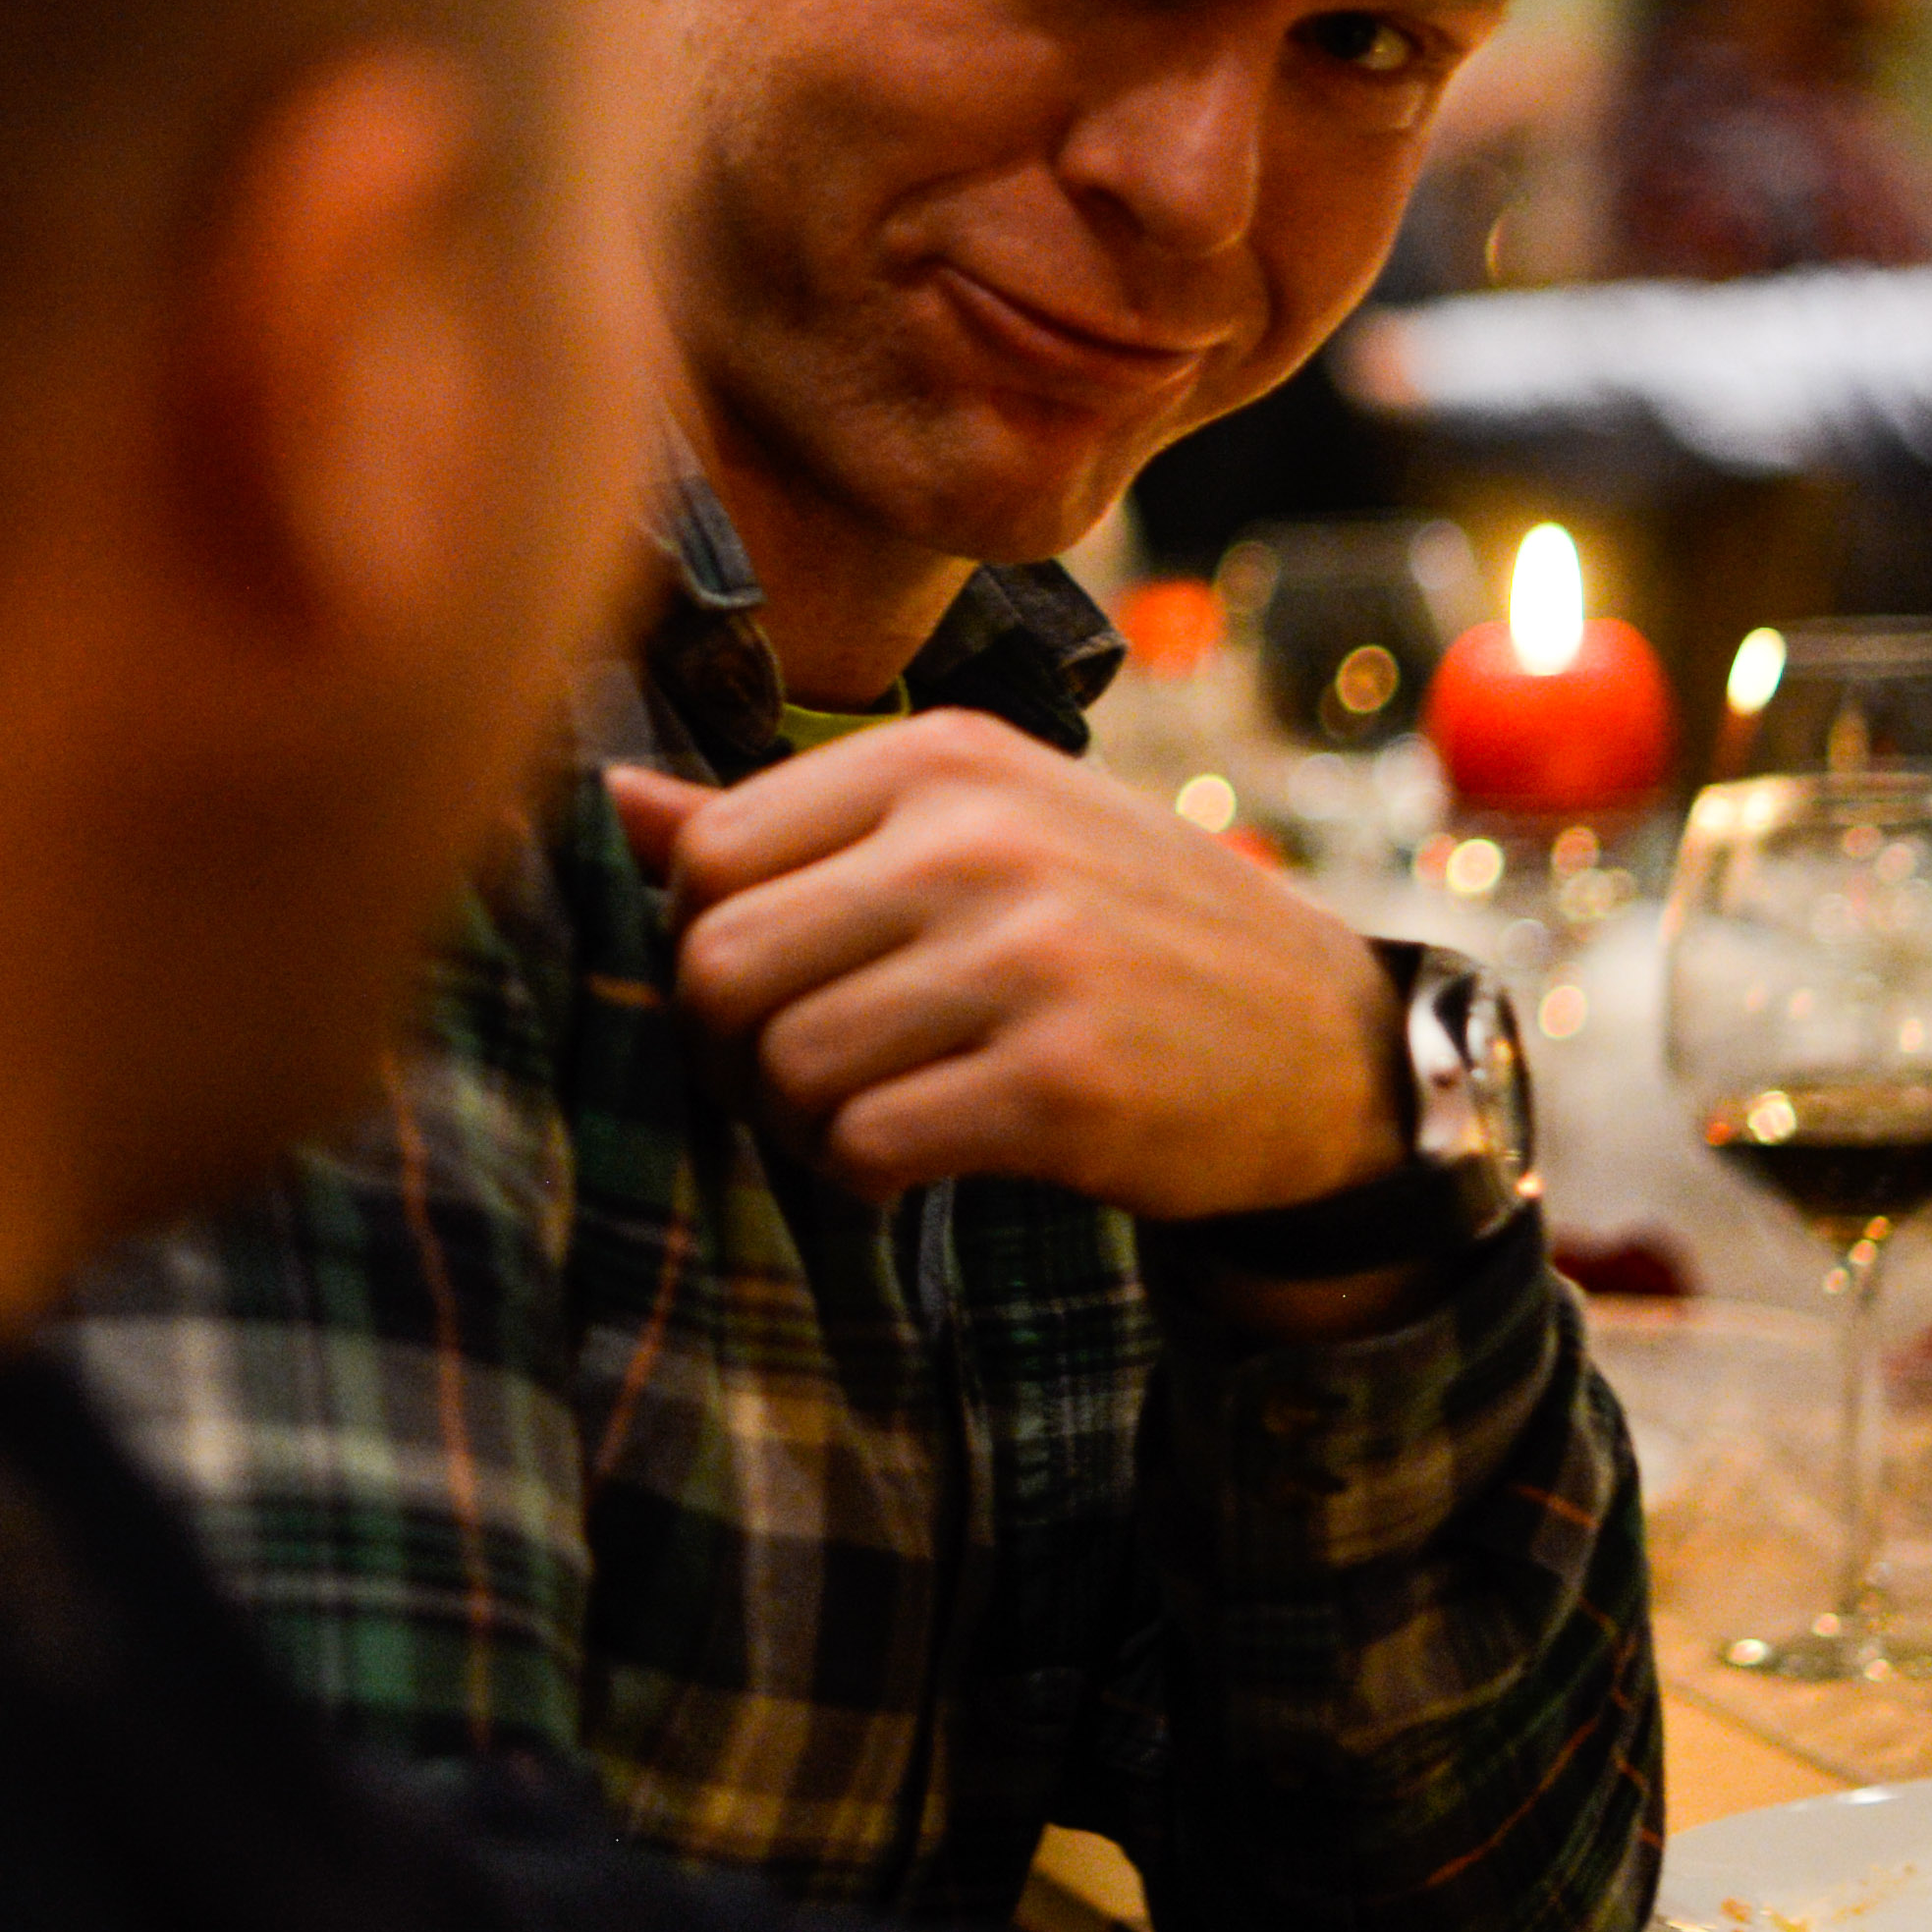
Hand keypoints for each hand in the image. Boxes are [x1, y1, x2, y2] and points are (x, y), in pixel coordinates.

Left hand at [604, 711, 1404, 1221]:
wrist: (1321, 1044)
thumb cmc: (1115, 930)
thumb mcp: (977, 829)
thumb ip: (794, 822)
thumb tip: (610, 802)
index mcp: (943, 756)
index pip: (706, 855)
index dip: (700, 948)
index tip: (770, 991)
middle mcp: (979, 837)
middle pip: (718, 963)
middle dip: (726, 1049)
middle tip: (791, 1079)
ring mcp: (1027, 955)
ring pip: (782, 1063)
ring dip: (796, 1123)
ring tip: (869, 1114)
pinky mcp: (1063, 1080)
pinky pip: (863, 1144)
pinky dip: (861, 1175)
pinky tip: (917, 1158)